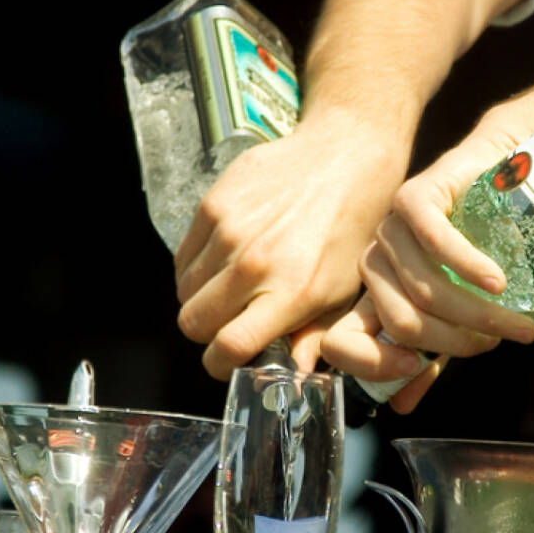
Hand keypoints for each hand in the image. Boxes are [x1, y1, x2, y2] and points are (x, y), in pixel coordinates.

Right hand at [173, 116, 407, 378]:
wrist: (344, 156)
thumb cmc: (351, 226)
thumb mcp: (345, 291)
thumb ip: (315, 337)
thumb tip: (292, 376)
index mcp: (292, 292)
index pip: (228, 347)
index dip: (220, 363)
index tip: (227, 359)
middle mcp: (255, 264)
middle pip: (193, 323)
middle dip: (207, 332)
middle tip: (229, 321)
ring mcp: (229, 232)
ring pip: (184, 291)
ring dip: (200, 297)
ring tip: (231, 286)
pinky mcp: (213, 204)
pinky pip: (182, 255)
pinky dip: (196, 266)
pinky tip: (225, 257)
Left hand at [322, 118, 533, 410]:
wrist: (503, 178)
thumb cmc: (483, 252)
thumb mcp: (456, 314)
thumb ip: (429, 356)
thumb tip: (399, 405)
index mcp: (375, 300)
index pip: (340, 344)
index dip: (372, 366)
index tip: (417, 367)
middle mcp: (375, 268)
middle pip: (402, 324)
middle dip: (460, 340)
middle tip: (504, 339)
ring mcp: (390, 231)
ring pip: (424, 290)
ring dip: (478, 312)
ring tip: (517, 319)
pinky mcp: (413, 197)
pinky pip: (435, 243)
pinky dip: (471, 268)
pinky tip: (499, 281)